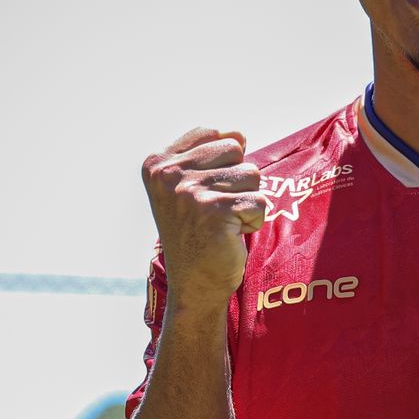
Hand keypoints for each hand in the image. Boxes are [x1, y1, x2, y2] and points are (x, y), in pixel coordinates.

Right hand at [141, 127, 264, 312]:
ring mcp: (189, 192)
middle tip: (216, 211)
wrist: (194, 284)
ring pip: (252, 174)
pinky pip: (260, 202)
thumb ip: (211, 154)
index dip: (222, 164)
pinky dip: (253, 221)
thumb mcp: (192, 186)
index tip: (204, 195)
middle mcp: (168, 174)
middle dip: (237, 182)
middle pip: (236, 150)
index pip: (214, 134)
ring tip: (224, 223)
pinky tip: (231, 235)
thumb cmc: (198, 233)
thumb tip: (240, 134)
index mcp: (158, 163)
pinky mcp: (214, 211)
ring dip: (246, 201)